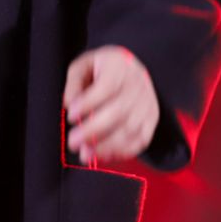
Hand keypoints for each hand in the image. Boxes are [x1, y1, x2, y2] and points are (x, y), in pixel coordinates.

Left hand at [62, 45, 157, 165]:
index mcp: (119, 67)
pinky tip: (104, 156)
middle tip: (73, 142)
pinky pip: (141, 141)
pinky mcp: (151, 120)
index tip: (71, 115)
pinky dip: (122, 152)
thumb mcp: (85, 65)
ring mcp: (147, 104)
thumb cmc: (103, 68)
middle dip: (93, 130)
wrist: (131, 69)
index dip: (89, 103)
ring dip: (106, 146)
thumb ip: (75, 82)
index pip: (107, 86)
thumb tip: (69, 103)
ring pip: (129, 130)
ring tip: (85, 153)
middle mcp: (137, 86)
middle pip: (118, 112)